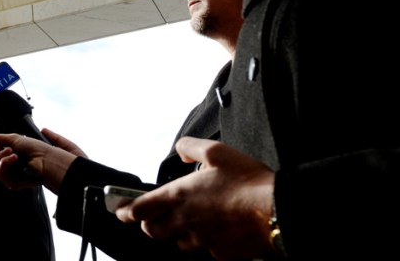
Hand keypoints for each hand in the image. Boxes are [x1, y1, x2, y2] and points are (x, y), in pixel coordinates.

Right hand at [0, 128, 83, 191]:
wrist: (47, 158)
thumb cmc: (35, 148)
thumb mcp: (12, 138)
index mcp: (6, 158)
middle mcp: (6, 168)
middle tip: (0, 147)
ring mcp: (9, 176)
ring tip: (12, 151)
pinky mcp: (12, 183)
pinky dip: (4, 162)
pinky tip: (14, 157)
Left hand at [115, 137, 276, 259]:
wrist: (279, 211)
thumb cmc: (249, 181)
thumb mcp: (217, 152)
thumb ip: (191, 148)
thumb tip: (181, 151)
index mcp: (179, 196)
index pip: (140, 209)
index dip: (126, 211)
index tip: (120, 210)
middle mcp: (186, 221)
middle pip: (153, 231)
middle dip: (150, 224)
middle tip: (153, 216)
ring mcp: (203, 241)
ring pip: (179, 242)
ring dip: (177, 234)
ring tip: (188, 221)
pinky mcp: (221, 254)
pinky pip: (205, 250)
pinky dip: (204, 241)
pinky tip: (215, 230)